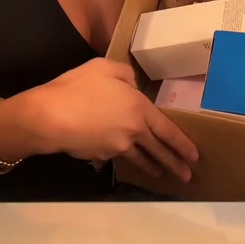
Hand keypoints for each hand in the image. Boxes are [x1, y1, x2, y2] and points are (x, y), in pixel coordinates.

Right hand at [31, 58, 198, 182]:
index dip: (182, 144)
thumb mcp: (105, 67)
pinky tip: (123, 159)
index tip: (195, 156)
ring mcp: (116, 147)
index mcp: (139, 109)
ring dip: (153, 168)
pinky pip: (116, 156)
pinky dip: (124, 159)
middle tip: (188, 176)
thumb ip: (126, 75)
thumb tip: (134, 86)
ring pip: (140, 158)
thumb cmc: (78, 87)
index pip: (167, 130)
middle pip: (159, 150)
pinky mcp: (100, 155)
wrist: (50, 117)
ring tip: (162, 175)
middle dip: (175, 164)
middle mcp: (133, 132)